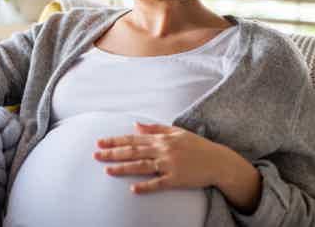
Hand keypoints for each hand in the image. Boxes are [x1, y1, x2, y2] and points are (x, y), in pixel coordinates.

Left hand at [93, 122, 223, 193]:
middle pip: (133, 152)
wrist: (218, 162)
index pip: (133, 139)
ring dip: (123, 168)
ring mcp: (169, 165)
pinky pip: (158, 183)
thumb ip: (155, 129)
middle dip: (113, 153)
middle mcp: (163, 150)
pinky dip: (145, 186)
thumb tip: (135, 124)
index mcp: (161, 139)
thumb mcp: (176, 132)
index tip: (100, 143)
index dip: (115, 141)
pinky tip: (132, 189)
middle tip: (96, 155)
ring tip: (107, 170)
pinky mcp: (177, 179)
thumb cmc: (196, 146)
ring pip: (141, 166)